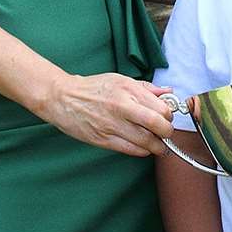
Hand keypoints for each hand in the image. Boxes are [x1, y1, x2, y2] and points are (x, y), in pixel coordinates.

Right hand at [38, 71, 173, 156]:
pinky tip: (143, 147)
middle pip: (156, 125)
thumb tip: (169, 92)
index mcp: (128, 90)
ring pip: (145, 141)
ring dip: (157, 146)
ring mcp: (111, 125)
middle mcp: (121, 107)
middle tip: (166, 134)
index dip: (169, 116)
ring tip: (158, 145)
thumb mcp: (121, 80)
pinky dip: (141, 151)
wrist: (63, 98)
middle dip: (167, 133)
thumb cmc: (94, 88)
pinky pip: (129, 149)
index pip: (160, 108)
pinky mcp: (102, 139)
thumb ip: (146, 88)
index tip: (167, 118)